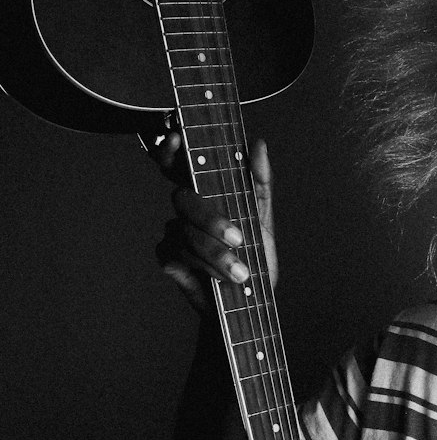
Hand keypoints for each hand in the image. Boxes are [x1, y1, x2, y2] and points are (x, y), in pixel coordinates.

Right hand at [151, 131, 277, 310]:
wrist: (250, 301)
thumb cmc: (256, 254)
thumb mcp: (264, 215)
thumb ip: (260, 180)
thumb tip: (259, 145)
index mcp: (207, 192)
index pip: (181, 164)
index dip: (172, 150)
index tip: (177, 138)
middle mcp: (188, 209)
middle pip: (184, 200)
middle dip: (211, 220)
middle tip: (239, 239)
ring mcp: (176, 232)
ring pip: (185, 233)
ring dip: (215, 255)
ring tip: (240, 274)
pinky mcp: (169, 258)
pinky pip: (177, 255)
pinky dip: (202, 267)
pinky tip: (216, 279)